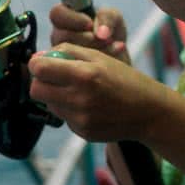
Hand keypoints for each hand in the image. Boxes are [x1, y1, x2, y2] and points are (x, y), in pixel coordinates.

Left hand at [28, 44, 167, 141]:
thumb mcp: (99, 57)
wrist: (147, 111)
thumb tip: (38, 57)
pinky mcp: (82, 132)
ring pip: (48, 104)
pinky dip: (69, 109)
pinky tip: (89, 105)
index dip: (37, 63)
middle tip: (55, 76)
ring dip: (55, 95)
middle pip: (36, 90)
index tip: (42, 62)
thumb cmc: (124, 79)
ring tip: (77, 90)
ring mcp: (80, 119)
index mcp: (84, 74)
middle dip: (41, 81)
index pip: (40, 69)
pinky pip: (63, 117)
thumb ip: (68, 52)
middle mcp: (79, 99)